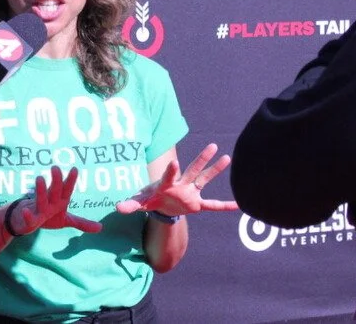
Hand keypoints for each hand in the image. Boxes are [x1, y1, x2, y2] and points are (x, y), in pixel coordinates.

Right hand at [8, 166, 102, 235]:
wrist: (25, 221)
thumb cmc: (48, 216)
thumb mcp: (66, 220)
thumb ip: (82, 223)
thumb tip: (101, 227)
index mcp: (59, 201)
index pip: (66, 189)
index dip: (70, 180)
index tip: (75, 169)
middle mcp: (49, 202)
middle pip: (54, 190)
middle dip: (56, 180)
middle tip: (56, 167)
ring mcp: (38, 209)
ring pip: (40, 199)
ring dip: (40, 189)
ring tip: (40, 178)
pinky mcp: (29, 220)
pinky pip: (29, 217)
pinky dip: (27, 214)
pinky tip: (26, 210)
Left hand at [115, 143, 238, 216]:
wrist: (159, 205)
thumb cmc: (150, 199)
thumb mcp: (140, 202)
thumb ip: (131, 204)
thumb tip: (118, 208)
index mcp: (166, 184)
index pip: (169, 175)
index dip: (171, 169)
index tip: (174, 161)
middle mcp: (181, 184)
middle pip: (193, 170)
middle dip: (202, 159)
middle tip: (212, 146)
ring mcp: (190, 192)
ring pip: (204, 179)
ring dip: (215, 170)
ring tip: (227, 158)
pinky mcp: (196, 203)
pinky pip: (212, 205)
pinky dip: (224, 206)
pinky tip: (238, 205)